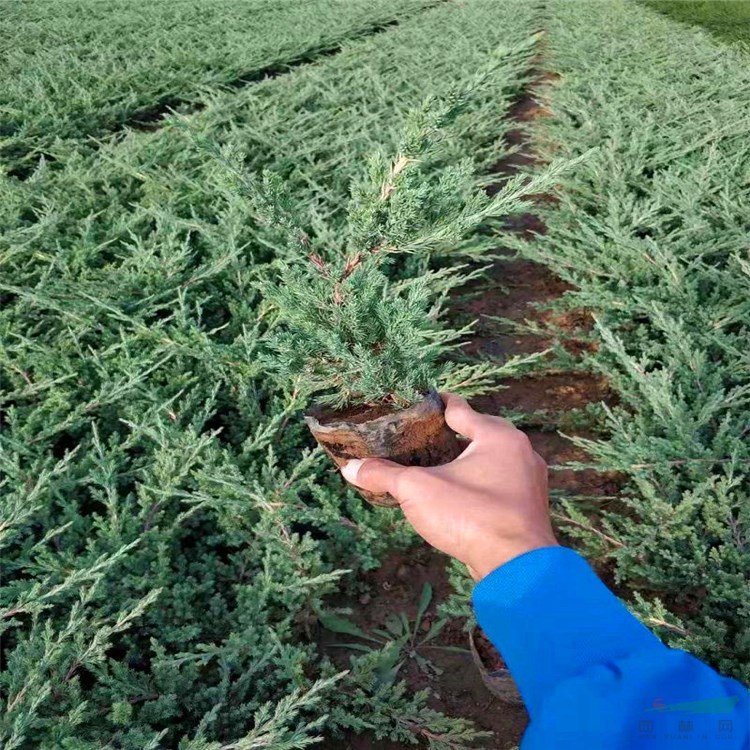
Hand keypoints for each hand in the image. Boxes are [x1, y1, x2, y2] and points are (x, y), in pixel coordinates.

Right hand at [340, 393, 557, 579]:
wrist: (517, 568)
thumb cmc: (471, 516)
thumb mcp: (418, 490)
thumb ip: (384, 474)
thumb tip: (351, 468)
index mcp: (498, 436)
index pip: (461, 409)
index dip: (437, 404)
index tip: (419, 402)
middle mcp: (521, 452)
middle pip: (481, 433)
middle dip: (454, 434)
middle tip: (425, 436)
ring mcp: (530, 482)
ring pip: (495, 461)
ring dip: (469, 462)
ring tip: (440, 466)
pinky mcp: (530, 509)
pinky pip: (502, 486)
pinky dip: (481, 485)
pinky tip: (462, 497)